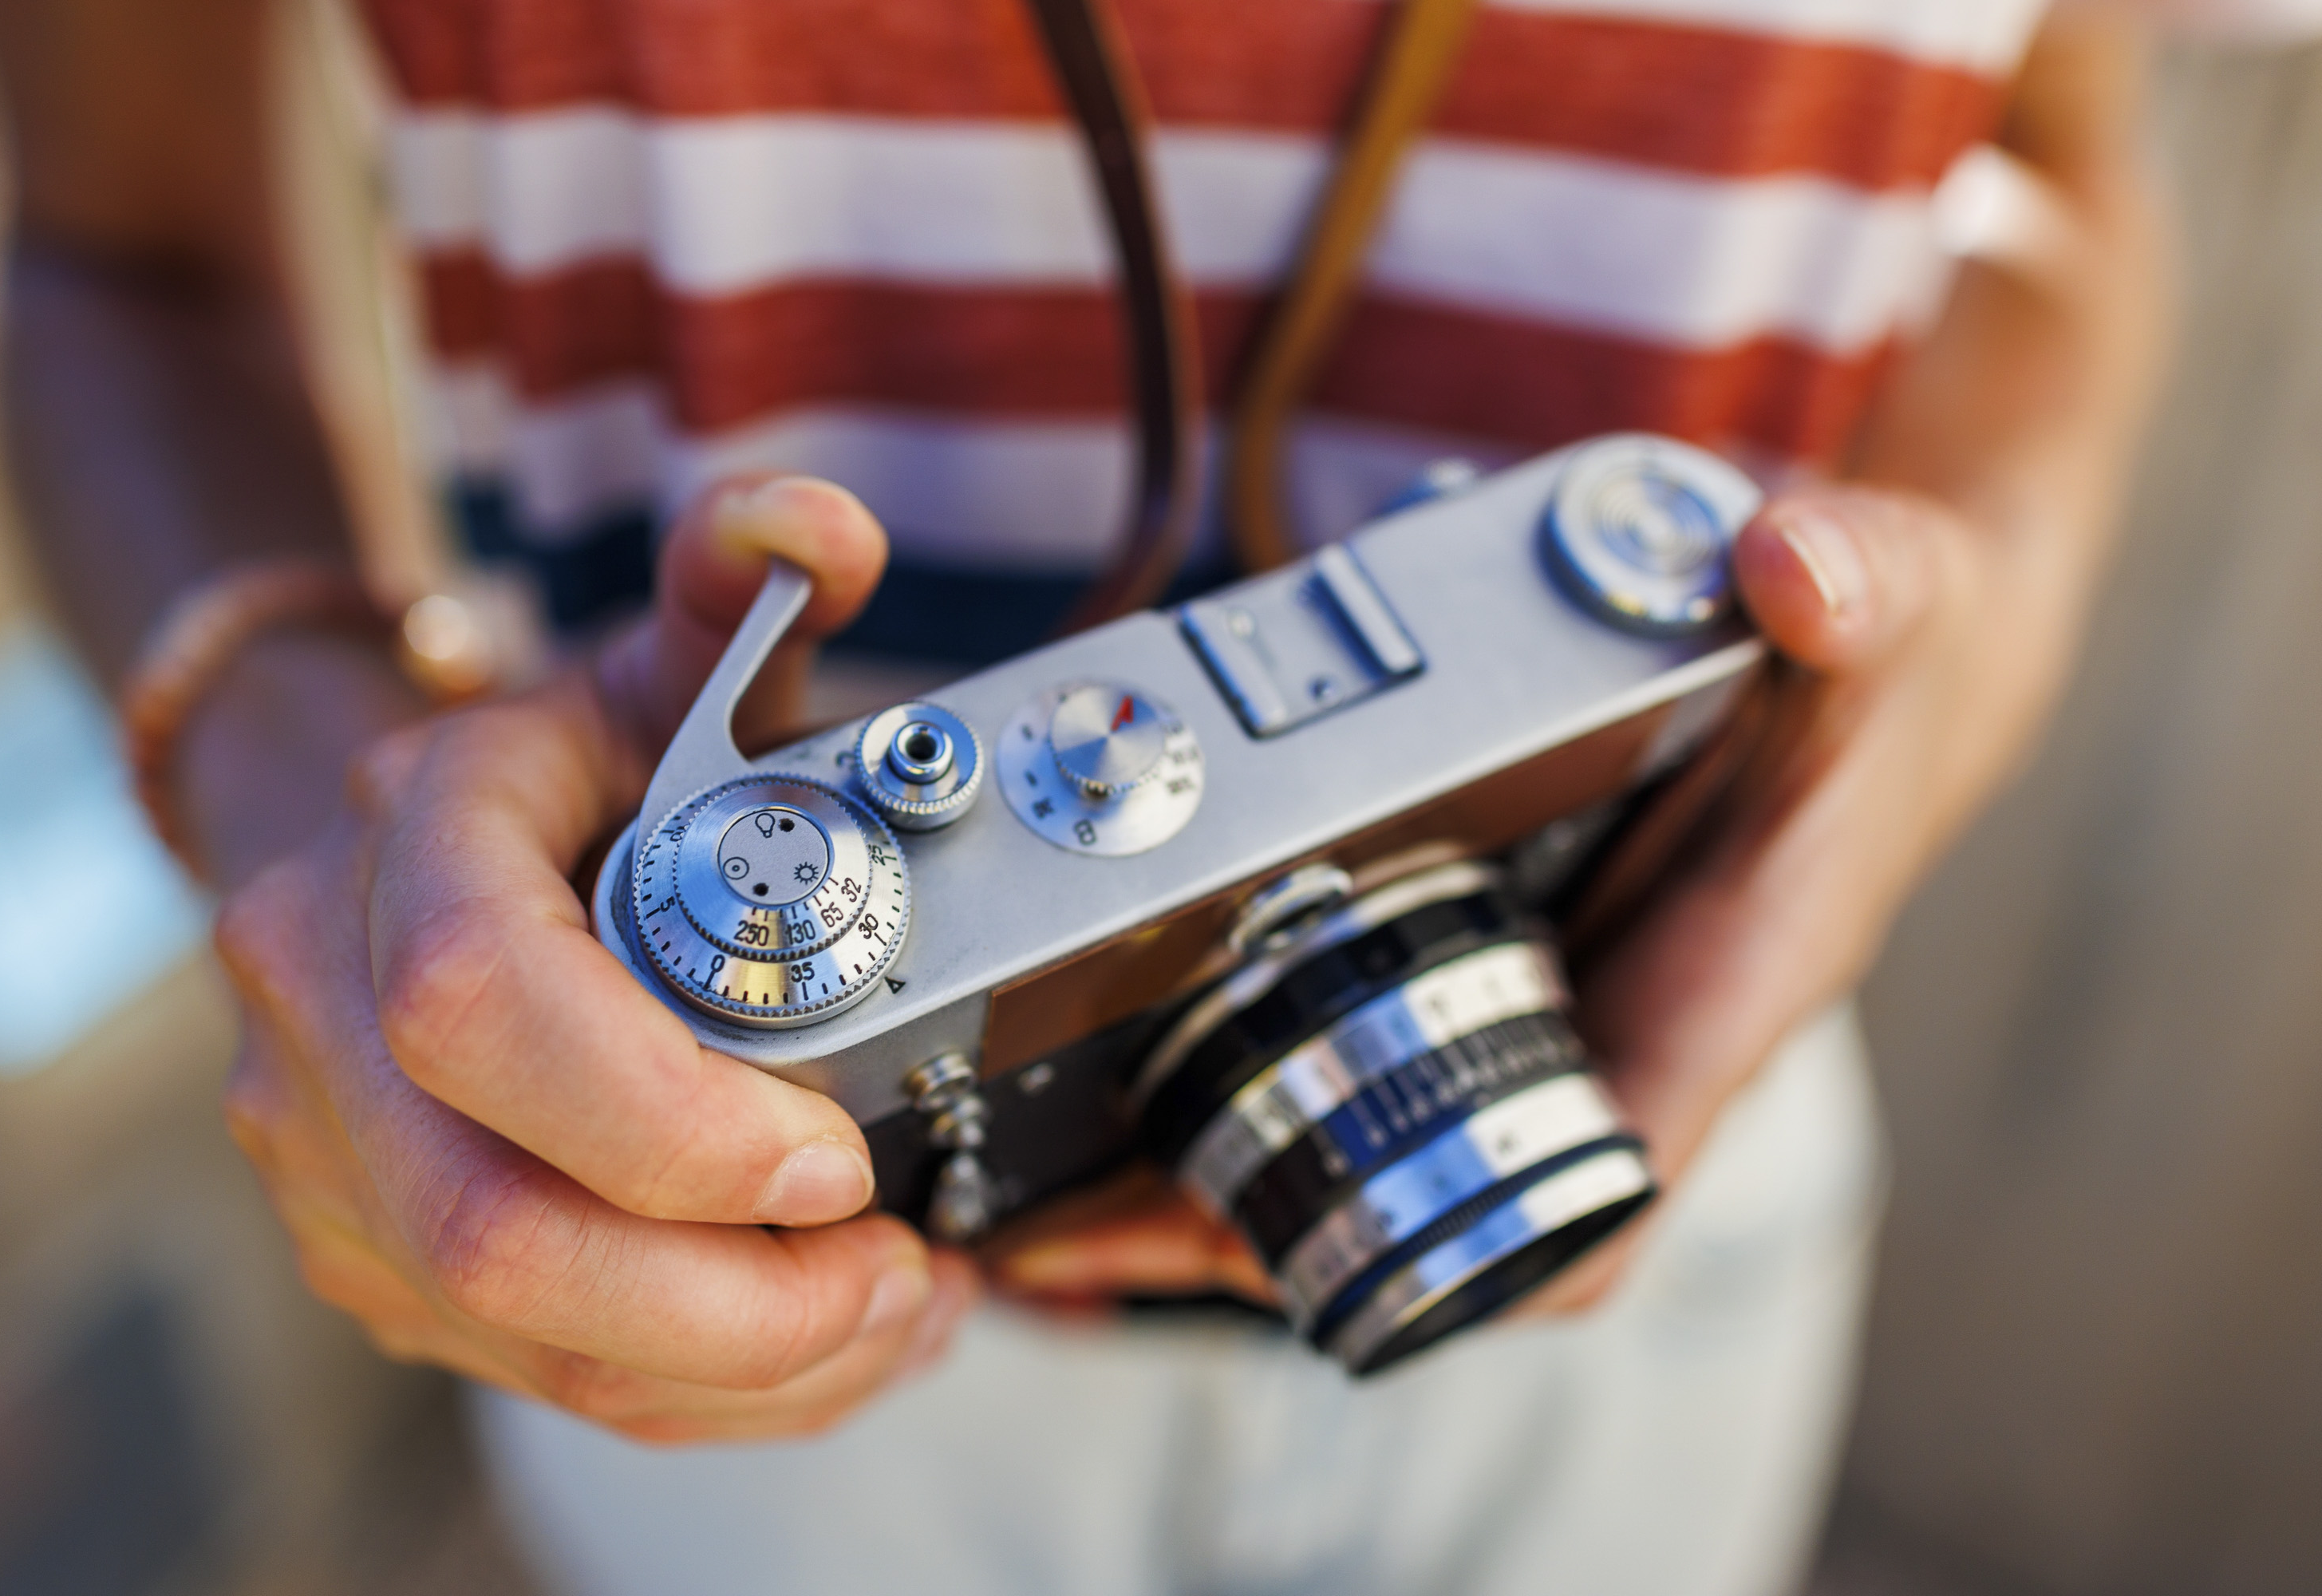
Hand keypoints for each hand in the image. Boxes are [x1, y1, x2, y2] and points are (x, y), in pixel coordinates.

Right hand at [217, 477, 978, 1443]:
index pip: (478, 1007)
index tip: (837, 1160)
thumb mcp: (659, 664)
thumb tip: (821, 530)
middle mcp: (320, 1010)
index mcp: (401, 845)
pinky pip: (524, 1369)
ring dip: (734, 1364)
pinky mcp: (370, 1250)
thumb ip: (743, 583)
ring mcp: (327, 1153)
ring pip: (516, 1331)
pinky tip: (810, 1344)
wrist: (408, 854)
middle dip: (728, 1302)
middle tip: (897, 1281)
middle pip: (491, 1228)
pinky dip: (688, 1385)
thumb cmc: (564, 768)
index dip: (668, 1119)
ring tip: (889, 1318)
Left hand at [990, 482, 2057, 1316]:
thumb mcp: (1883, 602)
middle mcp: (1635, 1028)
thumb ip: (1852, 584)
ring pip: (1399, 1164)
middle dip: (1279, 1246)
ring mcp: (1567, 1004)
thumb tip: (1794, 571)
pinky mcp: (1514, 955)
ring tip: (1053, 1214)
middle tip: (1080, 1242)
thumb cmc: (1885, 666)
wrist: (1890, 664)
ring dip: (1244, 1200)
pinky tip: (1137, 1085)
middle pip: (1455, 1215)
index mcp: (1726, 987)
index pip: (1607, 1191)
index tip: (1295, 1260)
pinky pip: (1383, 1069)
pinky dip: (1267, 1098)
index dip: (1467, 1260)